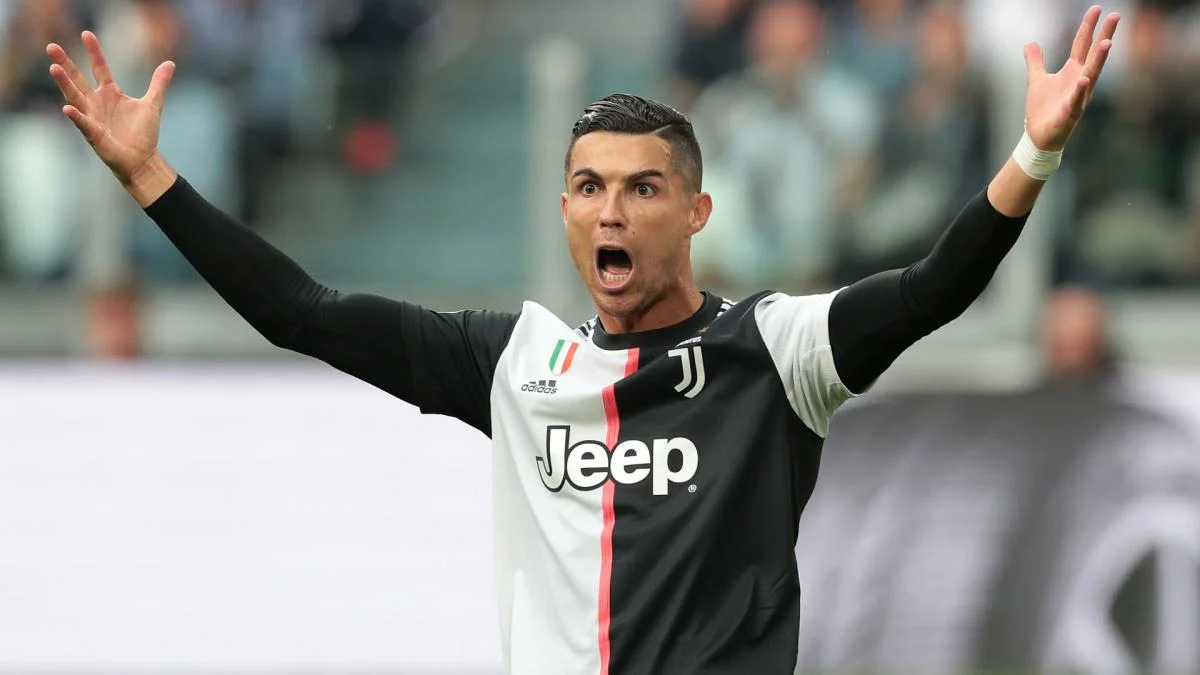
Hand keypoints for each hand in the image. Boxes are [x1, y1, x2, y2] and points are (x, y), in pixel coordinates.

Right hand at [46, 31, 174, 184]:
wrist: (142, 159)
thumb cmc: (144, 133)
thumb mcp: (153, 104)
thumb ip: (159, 83)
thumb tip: (170, 63)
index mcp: (110, 93)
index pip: (100, 68)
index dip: (94, 52)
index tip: (86, 33)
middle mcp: (97, 102)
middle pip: (78, 79)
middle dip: (65, 63)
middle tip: (51, 47)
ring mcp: (93, 117)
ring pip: (75, 97)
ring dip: (64, 84)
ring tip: (54, 68)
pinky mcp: (94, 134)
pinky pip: (83, 124)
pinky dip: (76, 116)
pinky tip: (67, 108)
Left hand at [1024, 6, 1120, 151]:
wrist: (1039, 136)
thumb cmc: (1043, 108)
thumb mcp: (1037, 79)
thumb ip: (1035, 61)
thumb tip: (1030, 43)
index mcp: (1073, 71)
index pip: (1083, 44)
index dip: (1089, 26)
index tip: (1097, 8)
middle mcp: (1080, 80)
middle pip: (1094, 54)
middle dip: (1105, 34)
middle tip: (1116, 16)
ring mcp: (1078, 96)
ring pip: (1092, 74)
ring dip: (1100, 59)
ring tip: (1108, 42)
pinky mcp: (1071, 112)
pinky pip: (1077, 100)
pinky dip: (1081, 90)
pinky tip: (1085, 78)